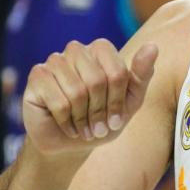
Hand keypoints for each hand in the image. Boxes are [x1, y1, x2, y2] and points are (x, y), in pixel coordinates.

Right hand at [22, 39, 157, 156]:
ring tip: (84, 128)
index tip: (116, 119)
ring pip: (77, 91)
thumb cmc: (103, 119)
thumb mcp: (130, 102)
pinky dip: (66, 121)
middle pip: (97, 80)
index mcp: (101, 50)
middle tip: (98, 127)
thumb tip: (153, 46)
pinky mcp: (36, 77)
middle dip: (100, 111)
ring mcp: (54, 61)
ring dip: (83, 118)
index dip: (118, 100)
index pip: (117, 71)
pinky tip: (67, 126)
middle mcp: (76, 50)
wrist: (71, 144)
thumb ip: (141, 75)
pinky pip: (58, 101)